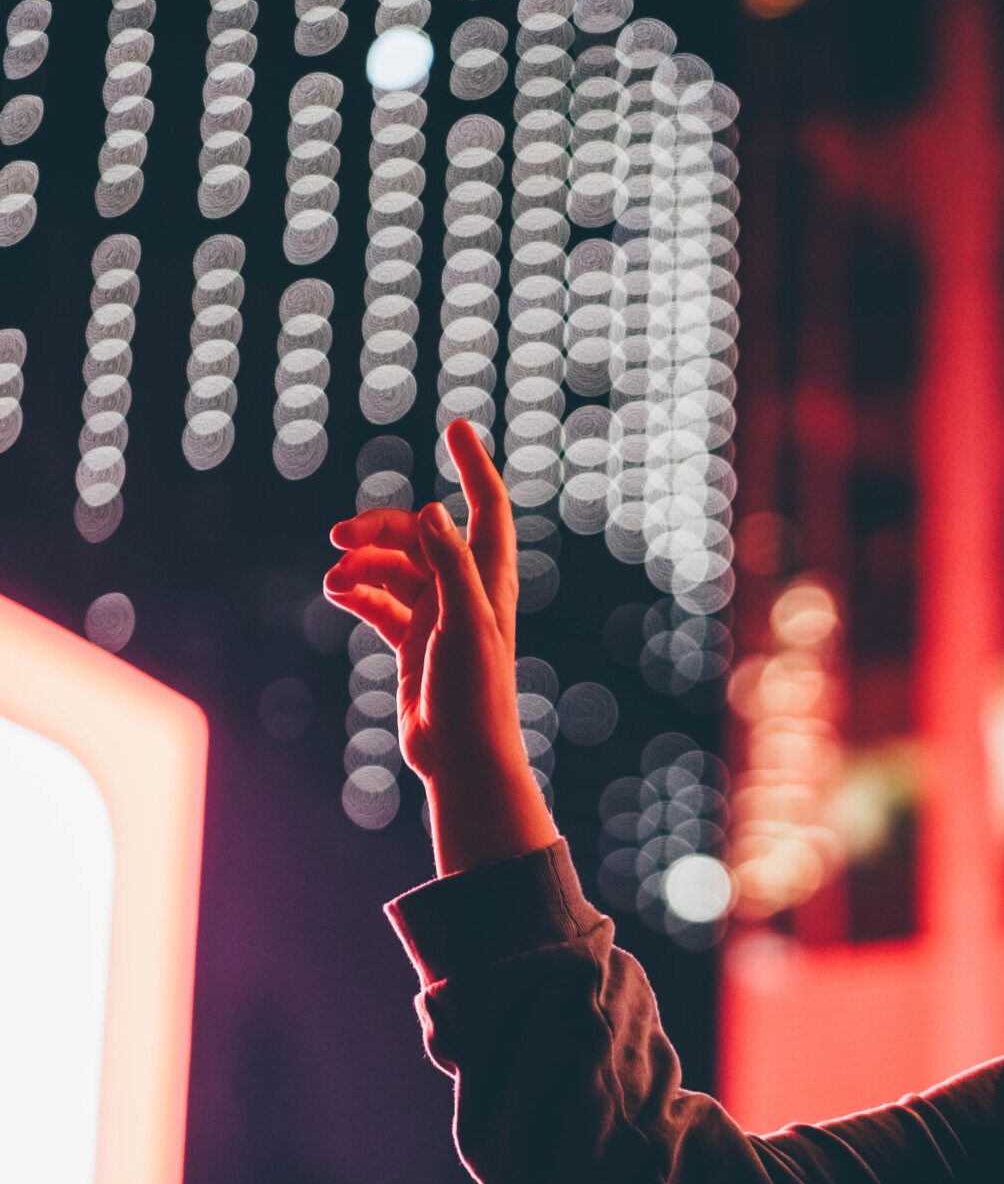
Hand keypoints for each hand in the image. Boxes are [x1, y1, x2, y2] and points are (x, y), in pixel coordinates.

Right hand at [324, 420, 557, 871]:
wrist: (462, 757)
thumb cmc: (475, 695)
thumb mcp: (464, 625)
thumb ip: (451, 568)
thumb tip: (433, 513)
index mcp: (489, 580)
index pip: (486, 509)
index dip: (475, 466)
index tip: (457, 426)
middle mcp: (466, 592)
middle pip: (421, 535)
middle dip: (380, 528)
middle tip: (340, 536)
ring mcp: (438, 616)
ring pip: (393, 568)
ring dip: (361, 566)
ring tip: (334, 580)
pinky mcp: (413, 642)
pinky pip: (379, 602)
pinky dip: (358, 593)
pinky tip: (337, 594)